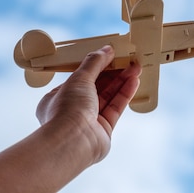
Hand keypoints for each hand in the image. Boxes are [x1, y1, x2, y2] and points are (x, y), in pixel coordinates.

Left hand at [36, 45, 140, 163]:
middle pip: (97, 87)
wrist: (73, 142)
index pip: (80, 78)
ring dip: (122, 81)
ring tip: (135, 68)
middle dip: (113, 72)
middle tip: (127, 60)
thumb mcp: (79, 78)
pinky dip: (125, 94)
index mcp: (58, 98)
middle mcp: (72, 110)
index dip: (96, 66)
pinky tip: (134, 82)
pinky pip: (116, 107)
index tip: (110, 55)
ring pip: (108, 96)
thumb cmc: (67, 111)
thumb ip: (94, 62)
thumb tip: (106, 50)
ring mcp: (88, 121)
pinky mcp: (103, 130)